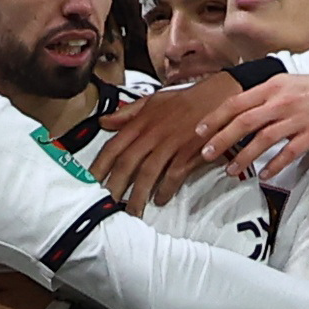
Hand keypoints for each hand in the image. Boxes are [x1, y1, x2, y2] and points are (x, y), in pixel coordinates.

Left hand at [86, 74, 236, 208]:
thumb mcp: (153, 101)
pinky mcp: (189, 153)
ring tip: (131, 212)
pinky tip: (160, 200)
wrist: (219, 96)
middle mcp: (152, 134)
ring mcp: (171, 144)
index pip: (113, 146)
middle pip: (127, 163)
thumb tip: (104, 122)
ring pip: (148, 174)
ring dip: (138, 195)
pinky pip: (174, 176)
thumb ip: (127, 114)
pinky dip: (165, 190)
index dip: (100, 166)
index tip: (89, 182)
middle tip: (105, 205)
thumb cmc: (185, 100)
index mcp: (141, 122)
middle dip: (114, 187)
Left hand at [200, 67, 308, 185]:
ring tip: (230, 170)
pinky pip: (288, 153)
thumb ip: (259, 95)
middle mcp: (281, 103)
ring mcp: (296, 120)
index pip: (236, 103)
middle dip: (222, 139)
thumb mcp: (281, 82)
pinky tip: (263, 175)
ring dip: (244, 157)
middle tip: (206, 154)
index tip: (200, 131)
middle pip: (245, 122)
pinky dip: (274, 165)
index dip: (215, 118)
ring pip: (263, 140)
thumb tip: (232, 108)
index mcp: (270, 88)